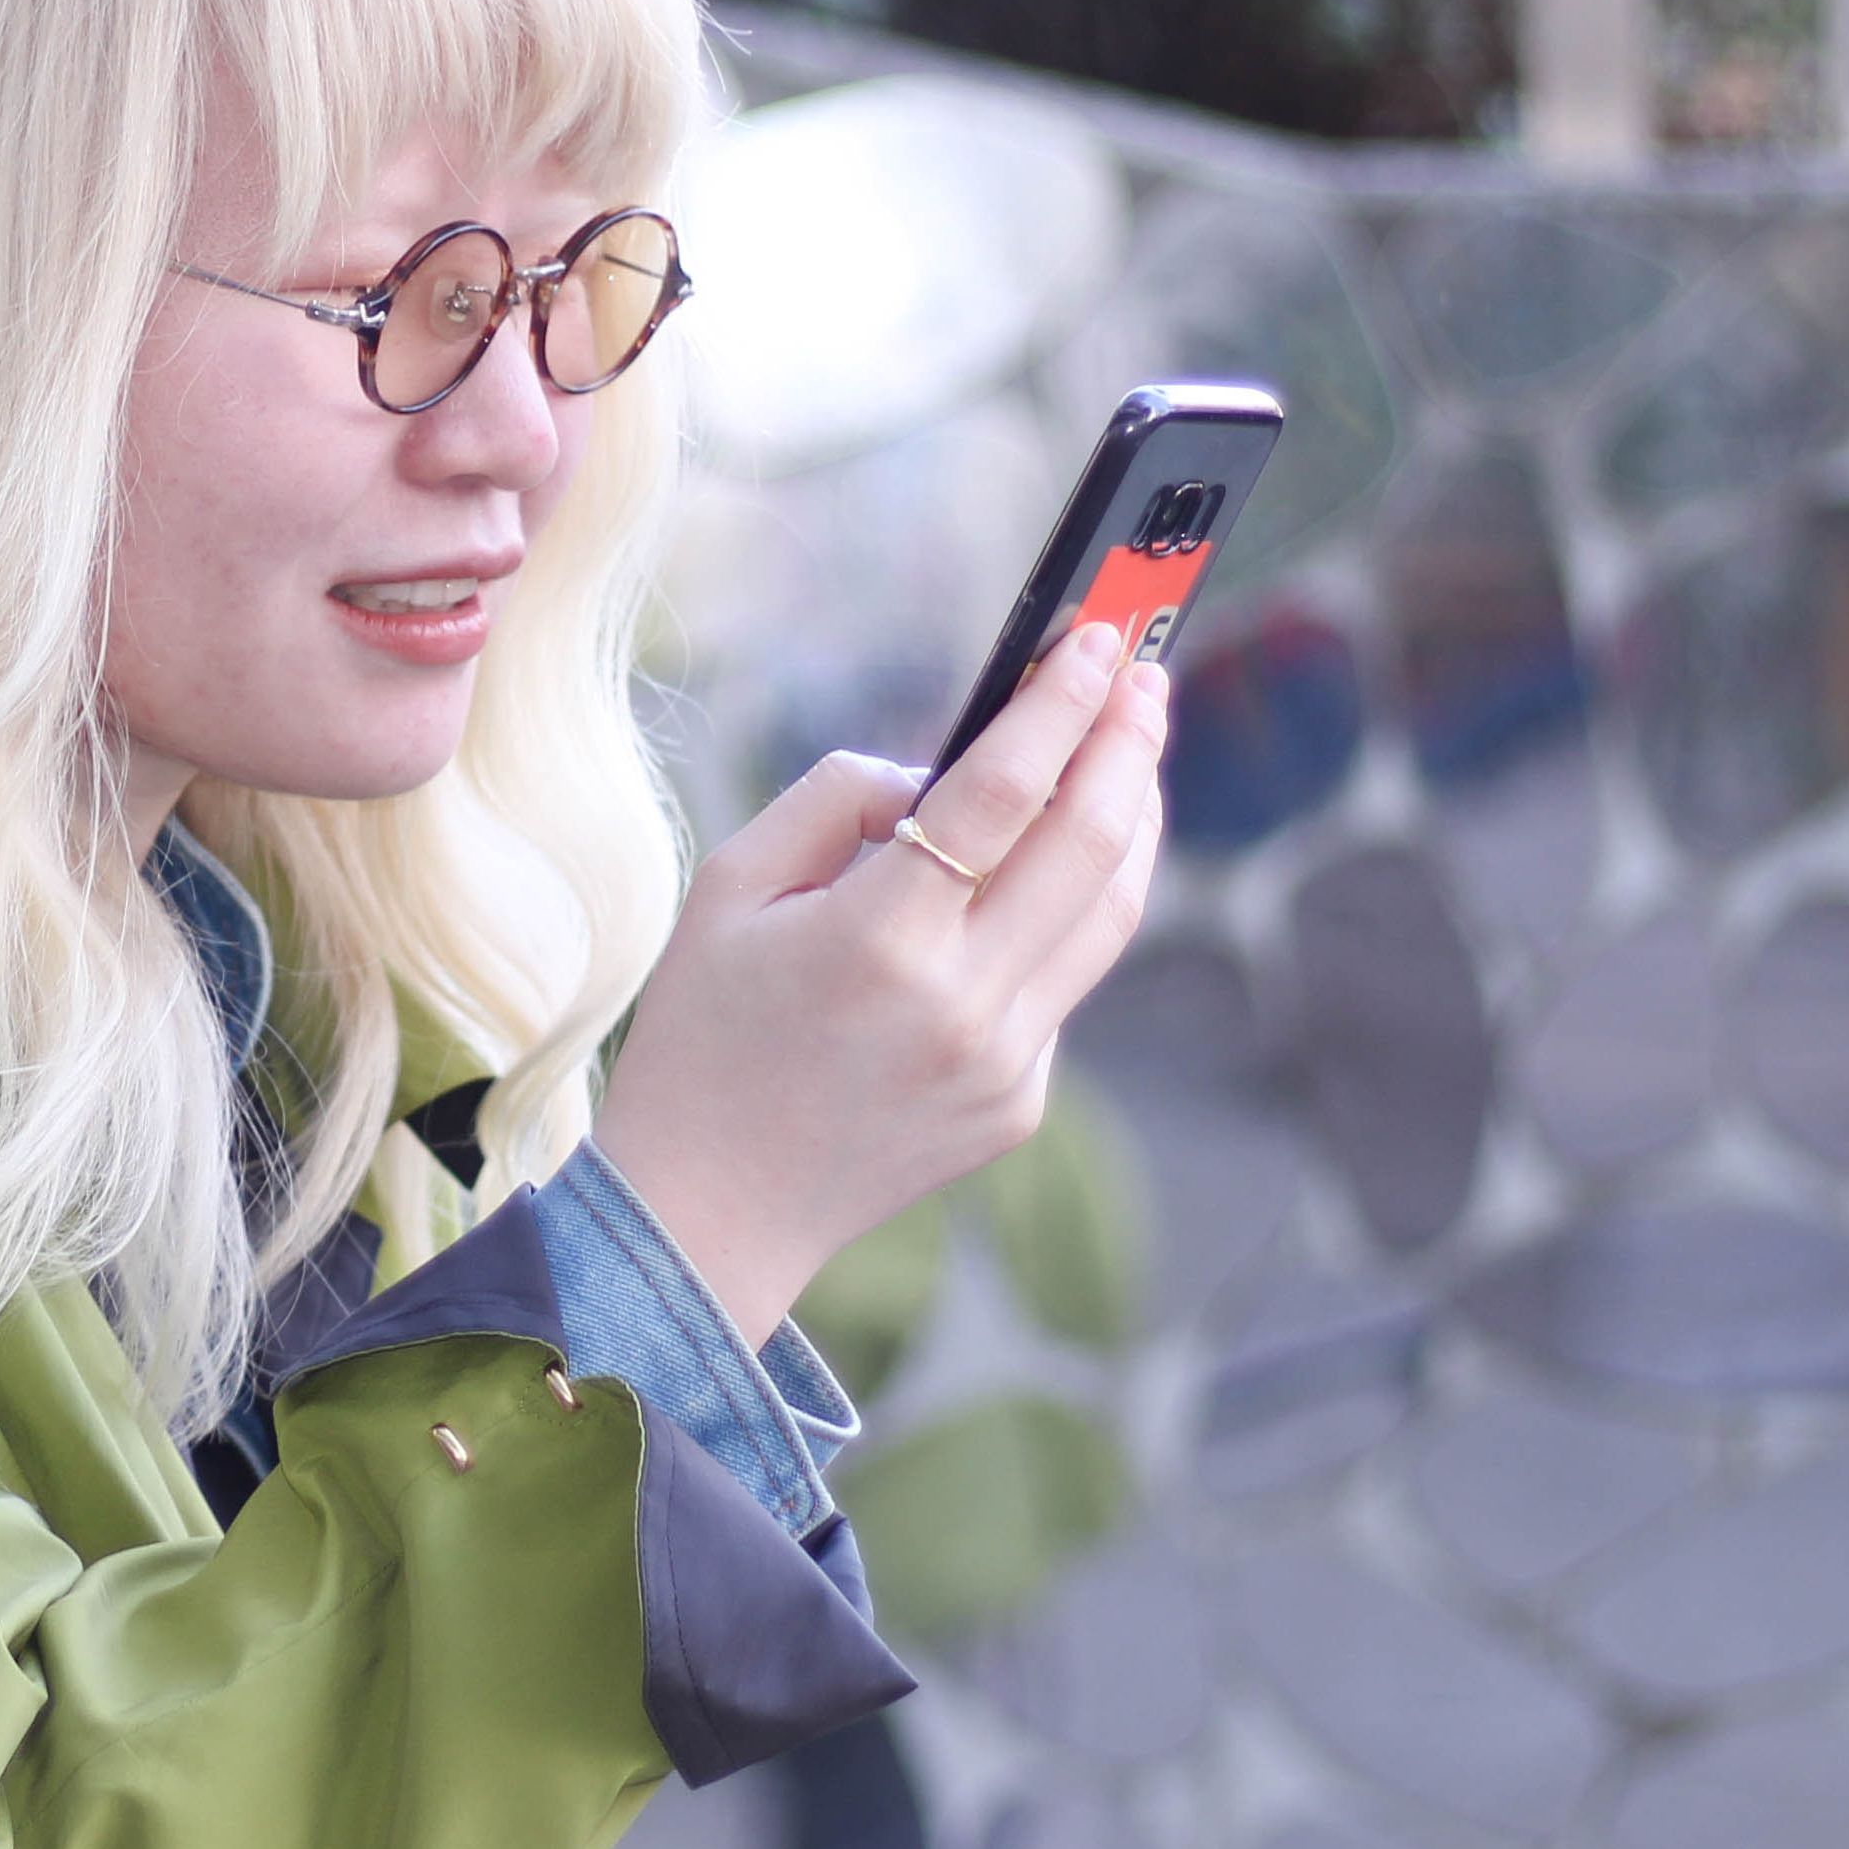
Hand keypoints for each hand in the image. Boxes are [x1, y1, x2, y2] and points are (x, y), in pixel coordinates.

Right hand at [589, 622, 1168, 1347]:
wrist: (709, 1208)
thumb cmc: (705, 1031)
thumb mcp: (729, 886)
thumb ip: (840, 800)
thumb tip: (942, 771)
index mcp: (876, 941)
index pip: (1003, 793)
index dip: (1060, 704)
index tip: (1098, 641)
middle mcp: (960, 1003)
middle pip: (1091, 844)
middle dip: (1128, 742)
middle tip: (1143, 676)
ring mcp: (1003, 1061)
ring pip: (1111, 913)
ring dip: (1133, 817)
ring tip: (1128, 750)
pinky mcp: (1020, 1101)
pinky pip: (1063, 979)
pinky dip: (1065, 907)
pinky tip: (1044, 871)